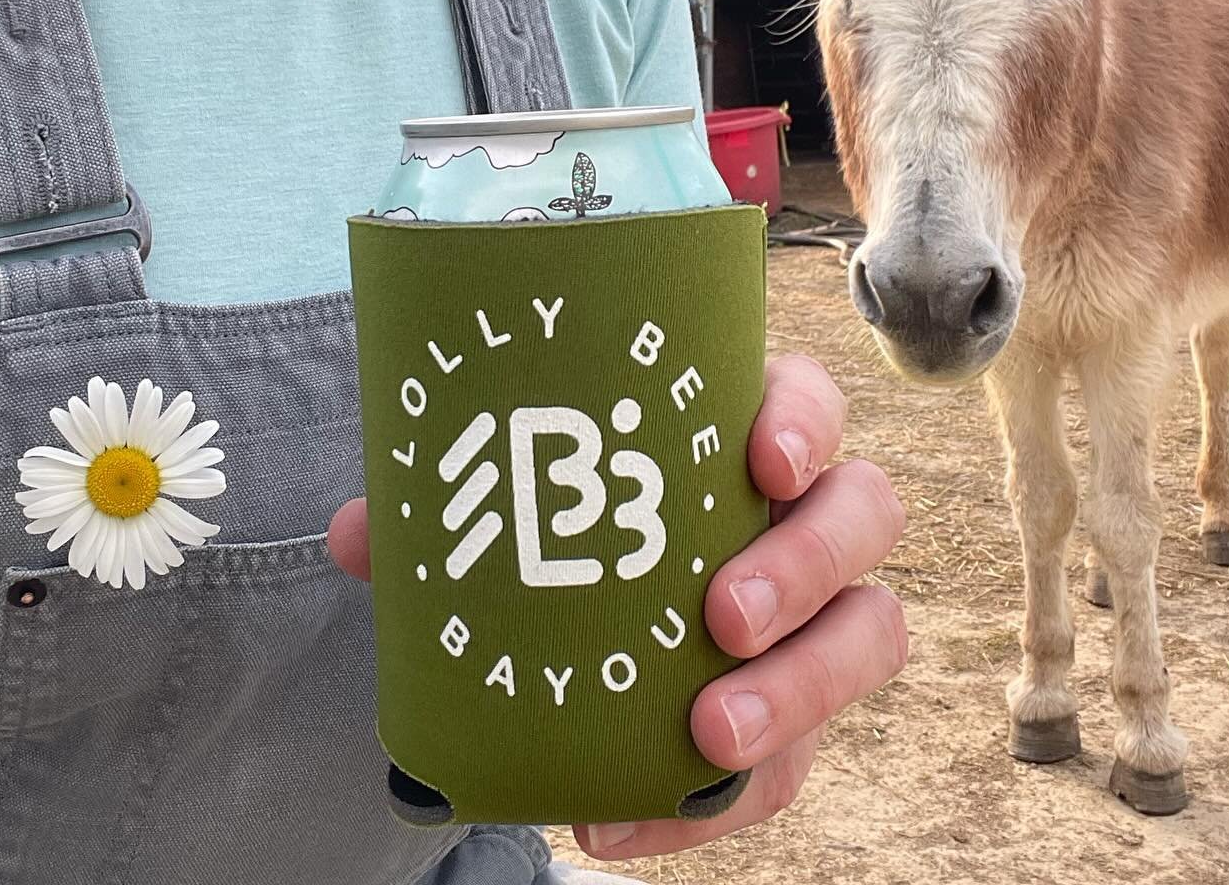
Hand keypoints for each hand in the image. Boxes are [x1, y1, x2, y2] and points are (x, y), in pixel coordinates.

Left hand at [327, 354, 906, 862]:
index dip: (805, 422)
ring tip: (711, 732)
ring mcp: (812, 617)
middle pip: (866, 514)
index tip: (763, 462)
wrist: (578, 634)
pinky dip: (712, 805)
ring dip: (804, 686)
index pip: (808, 401)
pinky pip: (791, 766)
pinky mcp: (792, 716)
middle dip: (807, 563)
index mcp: (736, 438)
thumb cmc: (558, 530)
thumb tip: (357, 533)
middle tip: (722, 613)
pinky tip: (615, 826)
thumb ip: (437, 514)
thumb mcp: (503, 510)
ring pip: (871, 633)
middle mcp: (800, 518)